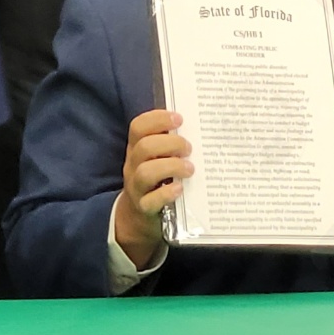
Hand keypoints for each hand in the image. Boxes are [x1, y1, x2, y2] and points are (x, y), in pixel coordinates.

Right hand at [116, 109, 192, 269]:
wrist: (140, 215)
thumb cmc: (157, 179)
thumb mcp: (158, 158)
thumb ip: (171, 144)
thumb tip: (200, 127)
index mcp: (137, 148)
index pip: (138, 127)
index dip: (157, 119)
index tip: (179, 119)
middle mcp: (133, 165)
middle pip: (144, 147)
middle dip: (170, 144)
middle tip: (189, 149)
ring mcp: (136, 187)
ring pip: (145, 172)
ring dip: (171, 167)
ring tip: (189, 169)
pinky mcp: (144, 208)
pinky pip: (150, 201)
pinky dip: (166, 193)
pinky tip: (180, 188)